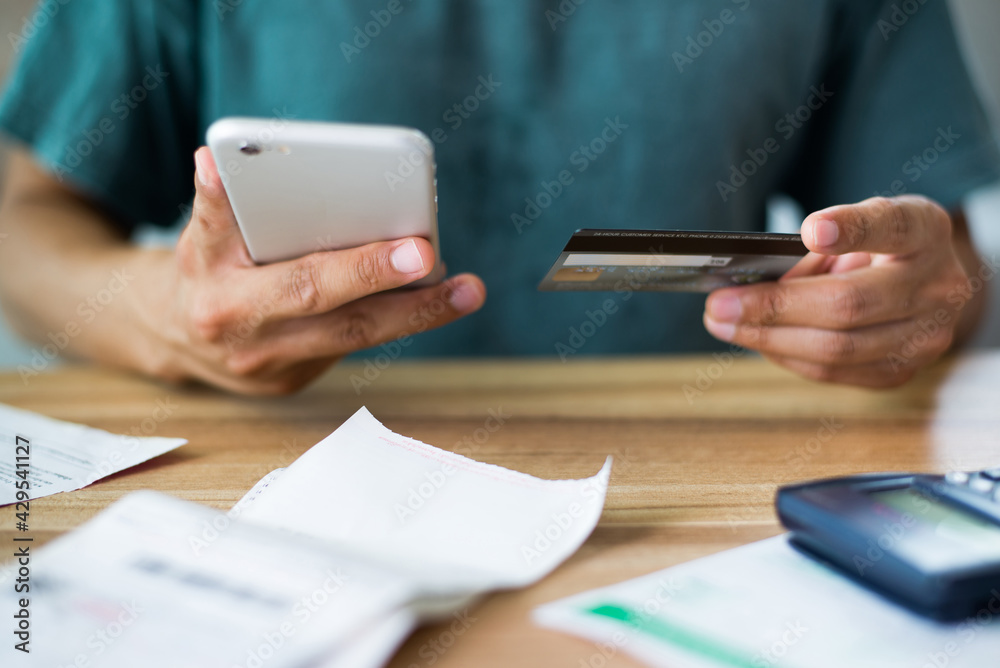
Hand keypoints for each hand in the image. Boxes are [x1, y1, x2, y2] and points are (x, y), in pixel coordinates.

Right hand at [132, 147, 484, 394]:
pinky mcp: (297, 380)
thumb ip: (214, 203)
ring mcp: (281, 370)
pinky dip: (391, 321)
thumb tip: (214, 159)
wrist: (170, 336)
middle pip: (348, 325)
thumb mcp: (196, 236)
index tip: (417, 251)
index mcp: (230, 304)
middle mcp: (259, 345)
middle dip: (412, 304)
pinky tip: (427, 296)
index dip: (363, 270)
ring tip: (466, 291)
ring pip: (359, 342)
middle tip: (466, 283)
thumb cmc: (199, 270)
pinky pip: (352, 348)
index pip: (307, 284)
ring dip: (417, 316)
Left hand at [703, 196, 974, 387]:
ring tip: (723, 324)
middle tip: (719, 304)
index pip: (891, 227)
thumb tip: (758, 284)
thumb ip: (820, 241)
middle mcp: (937, 286)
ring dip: (768, 339)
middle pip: (848, 305)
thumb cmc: (879, 244)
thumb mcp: (858, 221)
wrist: (928, 281)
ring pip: (837, 349)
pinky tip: (757, 339)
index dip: (852, 229)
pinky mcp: (903, 371)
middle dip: (774, 307)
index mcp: (924, 231)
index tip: (812, 230)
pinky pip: (834, 372)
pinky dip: (787, 355)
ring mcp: (926, 336)